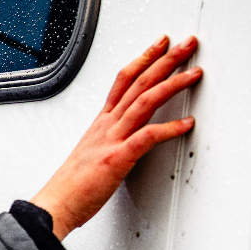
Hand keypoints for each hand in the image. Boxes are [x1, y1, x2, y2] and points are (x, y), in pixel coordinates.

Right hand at [29, 36, 202, 239]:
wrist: (56, 205)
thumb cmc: (72, 187)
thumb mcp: (91, 154)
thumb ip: (110, 141)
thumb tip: (126, 140)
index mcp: (101, 123)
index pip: (124, 79)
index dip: (144, 58)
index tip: (160, 45)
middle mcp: (107, 125)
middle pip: (139, 82)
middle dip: (166, 59)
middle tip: (187, 44)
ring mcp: (112, 140)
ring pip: (146, 101)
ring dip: (173, 83)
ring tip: (195, 73)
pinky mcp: (118, 159)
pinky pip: (148, 137)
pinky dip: (170, 128)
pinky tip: (187, 123)